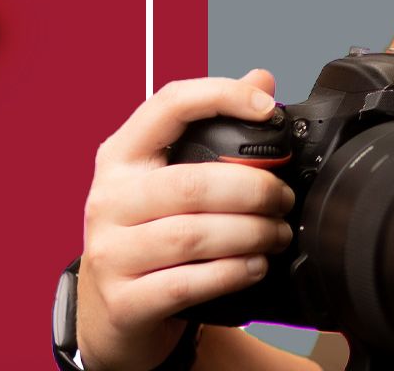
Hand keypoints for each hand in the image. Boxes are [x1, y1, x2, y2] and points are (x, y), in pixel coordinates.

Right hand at [76, 70, 299, 370]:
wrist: (110, 313)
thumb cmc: (145, 234)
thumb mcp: (165, 176)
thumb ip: (213, 127)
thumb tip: (261, 80)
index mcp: (121, 157)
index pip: (168, 106)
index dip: (220, 96)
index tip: (267, 108)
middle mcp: (108, 199)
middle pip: (192, 184)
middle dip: (254, 190)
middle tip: (284, 199)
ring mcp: (111, 252)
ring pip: (193, 236)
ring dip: (250, 234)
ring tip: (278, 234)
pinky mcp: (125, 300)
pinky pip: (188, 282)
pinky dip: (232, 273)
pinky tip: (255, 266)